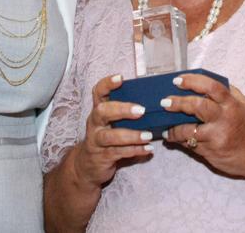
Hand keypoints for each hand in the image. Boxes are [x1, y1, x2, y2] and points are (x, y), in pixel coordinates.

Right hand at [70, 74, 153, 189]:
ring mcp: (96, 140)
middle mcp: (95, 123)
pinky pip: (118, 153)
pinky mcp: (101, 156)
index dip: (108, 83)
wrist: (88, 166)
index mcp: (99, 110)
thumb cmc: (107, 139)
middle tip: (141, 110)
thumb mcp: (113, 123)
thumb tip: (157, 103)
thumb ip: (129, 114)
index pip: (98, 92)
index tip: (121, 78)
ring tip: (148, 135)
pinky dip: (134, 150)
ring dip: (131, 135)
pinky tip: (147, 149)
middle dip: (121, 109)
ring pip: (110, 136)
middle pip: (102, 111)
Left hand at [161, 73, 244, 177]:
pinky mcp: (211, 153)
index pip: (211, 87)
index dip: (193, 81)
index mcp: (232, 104)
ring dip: (173, 129)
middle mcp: (224, 120)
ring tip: (165, 127)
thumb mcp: (242, 103)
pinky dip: (180, 140)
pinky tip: (173, 138)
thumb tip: (202, 81)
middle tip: (165, 102)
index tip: (178, 80)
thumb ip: (225, 92)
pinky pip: (191, 145)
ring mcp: (217, 138)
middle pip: (198, 107)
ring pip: (189, 131)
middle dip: (178, 103)